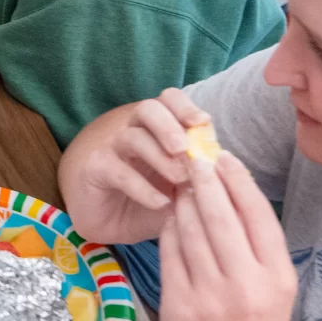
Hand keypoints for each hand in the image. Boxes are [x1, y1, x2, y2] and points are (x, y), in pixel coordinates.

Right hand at [68, 88, 205, 239]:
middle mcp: (133, 131)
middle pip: (148, 109)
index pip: (168, 100)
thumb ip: (197, 176)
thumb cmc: (146, 199)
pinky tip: (160, 202)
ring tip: (180, 178)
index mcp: (156, 128)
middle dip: (170, 126)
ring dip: (160, 156)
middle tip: (185, 150)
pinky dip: (142, 187)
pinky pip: (117, 170)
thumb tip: (226, 171)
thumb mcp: (178, 188)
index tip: (204, 124)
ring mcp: (112, 148)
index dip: (186, 107)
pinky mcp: (95, 169)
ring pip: (133, 137)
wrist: (105, 220)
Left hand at [159, 150, 295, 320]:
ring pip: (191, 230)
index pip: (258, 214)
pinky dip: (170, 230)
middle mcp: (245, 282)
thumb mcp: (276, 292)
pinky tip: (170, 217)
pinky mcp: (179, 305)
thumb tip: (234, 196)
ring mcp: (209, 294)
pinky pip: (170, 254)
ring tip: (182, 185)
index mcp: (277, 277)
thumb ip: (259, 250)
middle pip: (221, 215)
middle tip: (195, 160)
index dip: (239, 180)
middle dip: (205, 181)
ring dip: (184, 201)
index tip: (225, 159)